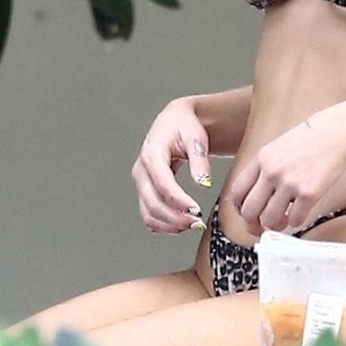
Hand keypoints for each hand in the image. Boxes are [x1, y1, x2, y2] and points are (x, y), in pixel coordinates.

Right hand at [132, 97, 212, 233]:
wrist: (174, 120)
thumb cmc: (184, 125)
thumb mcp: (196, 136)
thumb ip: (200, 159)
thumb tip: (204, 183)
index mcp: (152, 153)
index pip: (162, 183)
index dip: (178, 200)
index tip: (196, 211)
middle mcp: (141, 169)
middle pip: (152, 202)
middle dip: (175, 217)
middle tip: (197, 223)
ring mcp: (141, 182)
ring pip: (148, 212)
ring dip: (168, 224)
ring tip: (192, 225)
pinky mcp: (145, 190)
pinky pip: (148, 214)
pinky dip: (163, 224)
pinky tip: (181, 224)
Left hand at [230, 101, 345, 236]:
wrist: (339, 134)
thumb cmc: (312, 139)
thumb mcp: (278, 146)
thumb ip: (265, 167)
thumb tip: (257, 192)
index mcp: (262, 159)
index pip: (237, 191)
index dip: (239, 209)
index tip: (246, 214)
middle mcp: (272, 171)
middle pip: (249, 211)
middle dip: (252, 225)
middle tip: (259, 229)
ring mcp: (290, 183)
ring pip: (270, 220)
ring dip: (276, 226)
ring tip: (283, 221)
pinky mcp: (309, 193)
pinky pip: (295, 220)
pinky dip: (296, 222)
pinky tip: (300, 213)